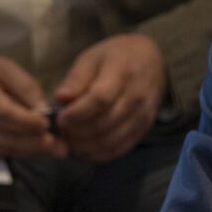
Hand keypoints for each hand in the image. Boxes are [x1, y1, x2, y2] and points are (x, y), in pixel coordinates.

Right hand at [0, 49, 63, 158]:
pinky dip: (14, 151)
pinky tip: (31, 148)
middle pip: (3, 137)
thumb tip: (43, 110)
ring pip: (0, 149)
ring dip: (28, 151)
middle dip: (34, 142)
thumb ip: (24, 86)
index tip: (47, 124)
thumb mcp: (0, 66)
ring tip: (52, 149)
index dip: (26, 122)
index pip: (2, 113)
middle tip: (57, 144)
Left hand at [51, 33, 167, 162]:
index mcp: (122, 72)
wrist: (151, 60)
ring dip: (85, 147)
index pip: (100, 99)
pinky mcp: (143, 129)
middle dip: (76, 133)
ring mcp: (143, 115)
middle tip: (59, 132)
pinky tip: (82, 149)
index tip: (60, 118)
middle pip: (104, 124)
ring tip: (67, 141)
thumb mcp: (92, 58)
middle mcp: (136, 96)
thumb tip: (60, 99)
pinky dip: (98, 154)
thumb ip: (76, 79)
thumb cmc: (115, 57)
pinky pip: (120, 149)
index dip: (77, 113)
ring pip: (111, 141)